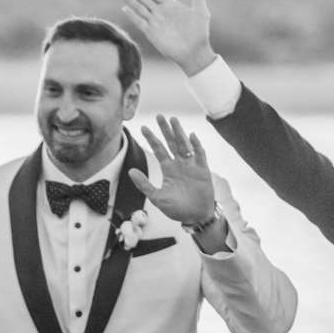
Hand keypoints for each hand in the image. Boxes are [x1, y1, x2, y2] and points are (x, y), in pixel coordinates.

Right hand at [114, 0, 217, 74]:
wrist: (194, 52)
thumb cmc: (199, 33)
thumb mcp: (201, 12)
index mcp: (170, 6)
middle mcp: (160, 13)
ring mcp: (155, 23)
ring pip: (139, 8)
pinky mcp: (152, 33)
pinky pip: (140, 22)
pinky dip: (133, 15)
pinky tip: (125, 8)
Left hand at [128, 115, 220, 231]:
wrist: (195, 217)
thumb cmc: (176, 209)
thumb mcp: (157, 198)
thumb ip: (144, 184)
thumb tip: (130, 171)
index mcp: (168, 169)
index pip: (159, 150)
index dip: (152, 139)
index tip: (143, 128)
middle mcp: (179, 164)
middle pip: (171, 142)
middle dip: (165, 130)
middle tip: (159, 116)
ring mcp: (191, 165)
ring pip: (184, 145)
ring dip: (179, 132)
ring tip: (173, 120)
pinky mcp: (203, 170)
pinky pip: (200, 155)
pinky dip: (196, 145)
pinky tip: (191, 136)